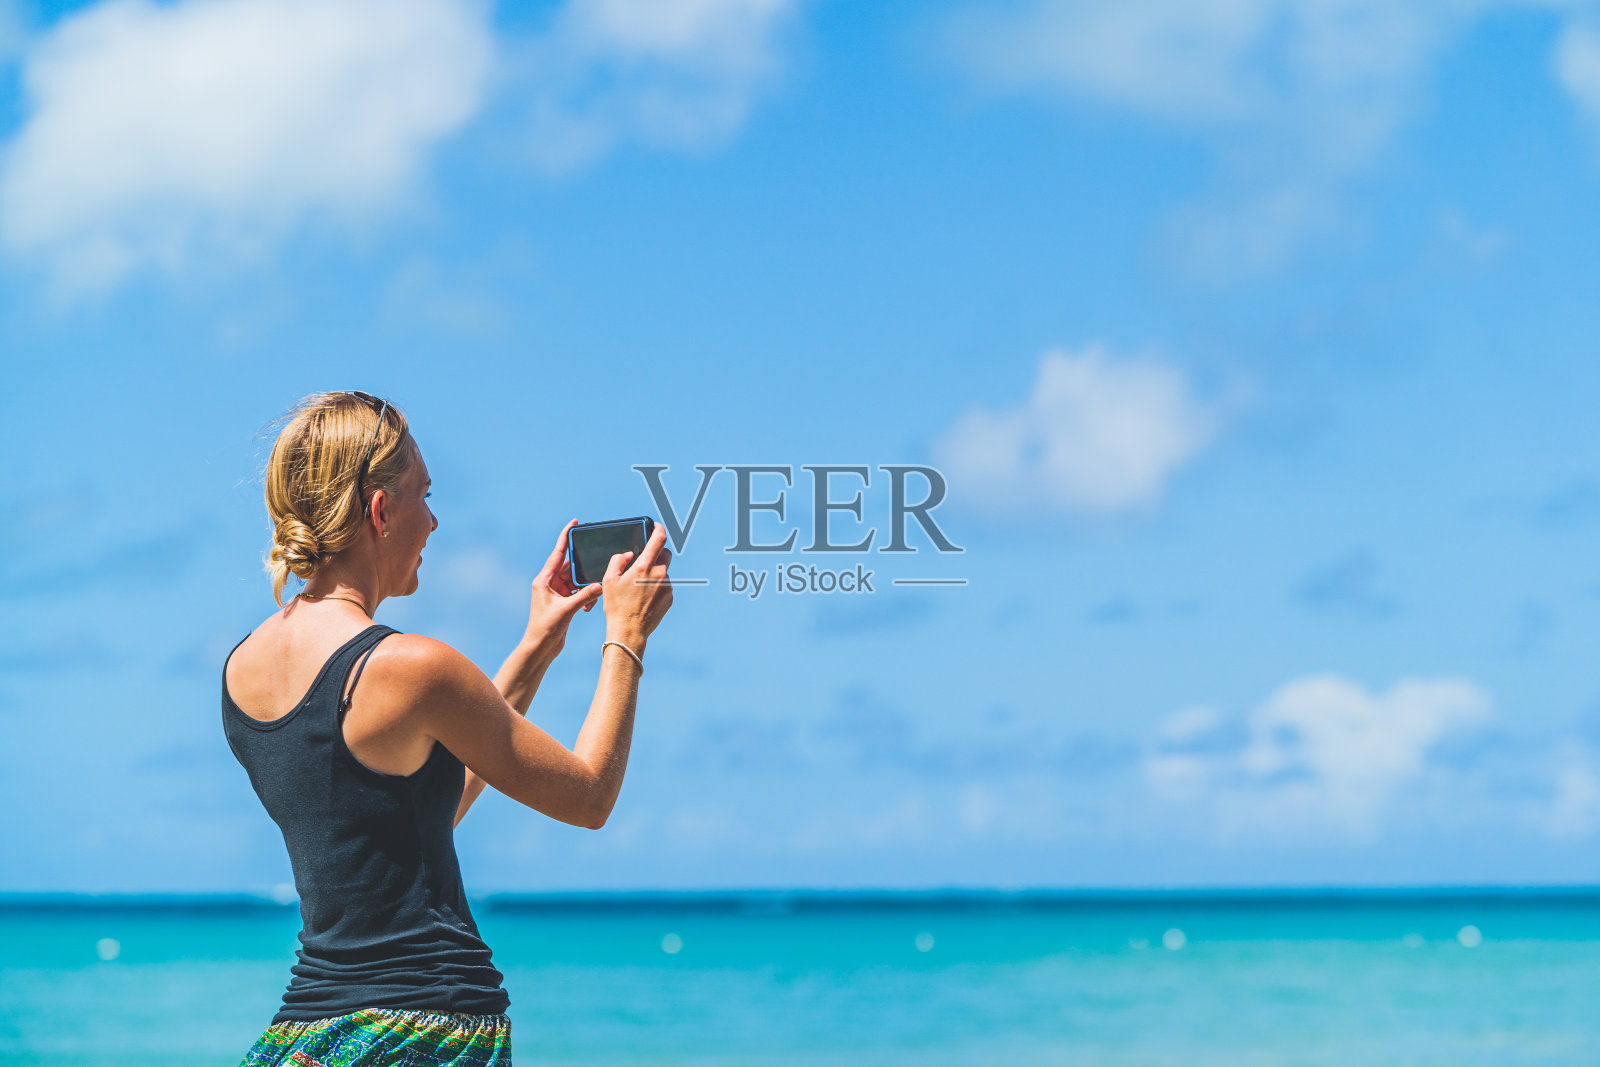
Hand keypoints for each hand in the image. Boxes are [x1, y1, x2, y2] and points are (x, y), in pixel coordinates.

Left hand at [522, 520, 603, 656]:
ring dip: (586, 585)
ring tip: (593, 593)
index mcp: (544, 580)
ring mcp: (556, 592)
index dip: (565, 537)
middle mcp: (549, 583)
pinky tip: (589, 607)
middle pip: (570, 566)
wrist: (540, 648)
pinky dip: (586, 596)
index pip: (558, 553)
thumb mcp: (567, 610)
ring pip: (576, 580)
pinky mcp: (563, 602)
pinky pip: (578, 592)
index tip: (574, 523)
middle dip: (583, 566)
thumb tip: (601, 584)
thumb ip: (585, 596)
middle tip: (595, 561)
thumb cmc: (545, 628)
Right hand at [601, 522, 672, 650]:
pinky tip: (644, 597)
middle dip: (657, 554)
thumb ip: (618, 561)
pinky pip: (665, 586)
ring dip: (654, 573)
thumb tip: (628, 554)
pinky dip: (657, 586)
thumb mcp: (609, 580)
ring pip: (664, 572)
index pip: (659, 539)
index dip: (659, 529)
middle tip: (644, 561)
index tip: (656, 526)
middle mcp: (660, 575)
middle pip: (665, 554)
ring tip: (639, 588)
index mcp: (644, 567)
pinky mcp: (670, 598)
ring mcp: (667, 587)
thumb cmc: (616, 606)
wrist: (629, 631)